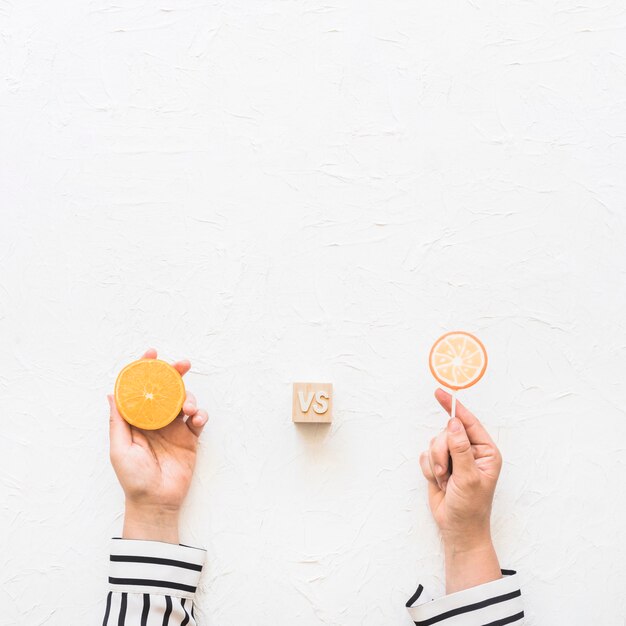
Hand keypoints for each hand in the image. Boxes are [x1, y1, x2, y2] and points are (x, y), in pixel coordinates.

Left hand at [108, 348, 208, 542]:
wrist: (156, 502)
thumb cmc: (133, 478)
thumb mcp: (120, 449)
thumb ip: (118, 421)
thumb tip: (111, 393)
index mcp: (138, 419)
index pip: (141, 389)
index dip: (145, 370)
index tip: (151, 354)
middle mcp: (157, 419)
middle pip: (167, 389)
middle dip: (175, 373)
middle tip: (182, 364)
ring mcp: (175, 427)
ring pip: (184, 400)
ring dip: (188, 397)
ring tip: (188, 408)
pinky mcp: (190, 437)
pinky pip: (198, 419)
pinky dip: (200, 414)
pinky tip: (197, 418)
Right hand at [419, 388, 501, 592]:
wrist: (457, 529)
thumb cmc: (471, 507)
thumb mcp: (468, 477)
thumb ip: (460, 448)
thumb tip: (453, 424)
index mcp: (485, 451)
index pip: (468, 423)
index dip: (454, 408)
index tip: (440, 394)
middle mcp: (470, 451)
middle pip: (446, 433)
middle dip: (442, 453)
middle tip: (446, 472)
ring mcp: (454, 458)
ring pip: (434, 444)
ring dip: (435, 464)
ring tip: (444, 481)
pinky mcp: (439, 465)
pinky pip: (425, 455)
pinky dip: (428, 470)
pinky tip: (438, 483)